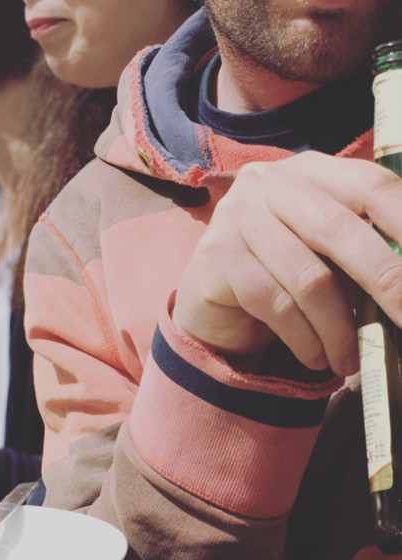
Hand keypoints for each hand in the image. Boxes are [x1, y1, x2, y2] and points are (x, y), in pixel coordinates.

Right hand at [172, 151, 401, 376]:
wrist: (213, 296)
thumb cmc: (286, 270)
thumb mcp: (332, 250)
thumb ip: (370, 248)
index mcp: (312, 170)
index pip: (372, 185)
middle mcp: (268, 184)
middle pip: (338, 230)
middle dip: (385, 280)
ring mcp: (236, 218)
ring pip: (309, 279)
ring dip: (340, 329)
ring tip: (352, 359)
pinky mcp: (216, 258)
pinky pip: (276, 305)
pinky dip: (306, 339)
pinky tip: (317, 357)